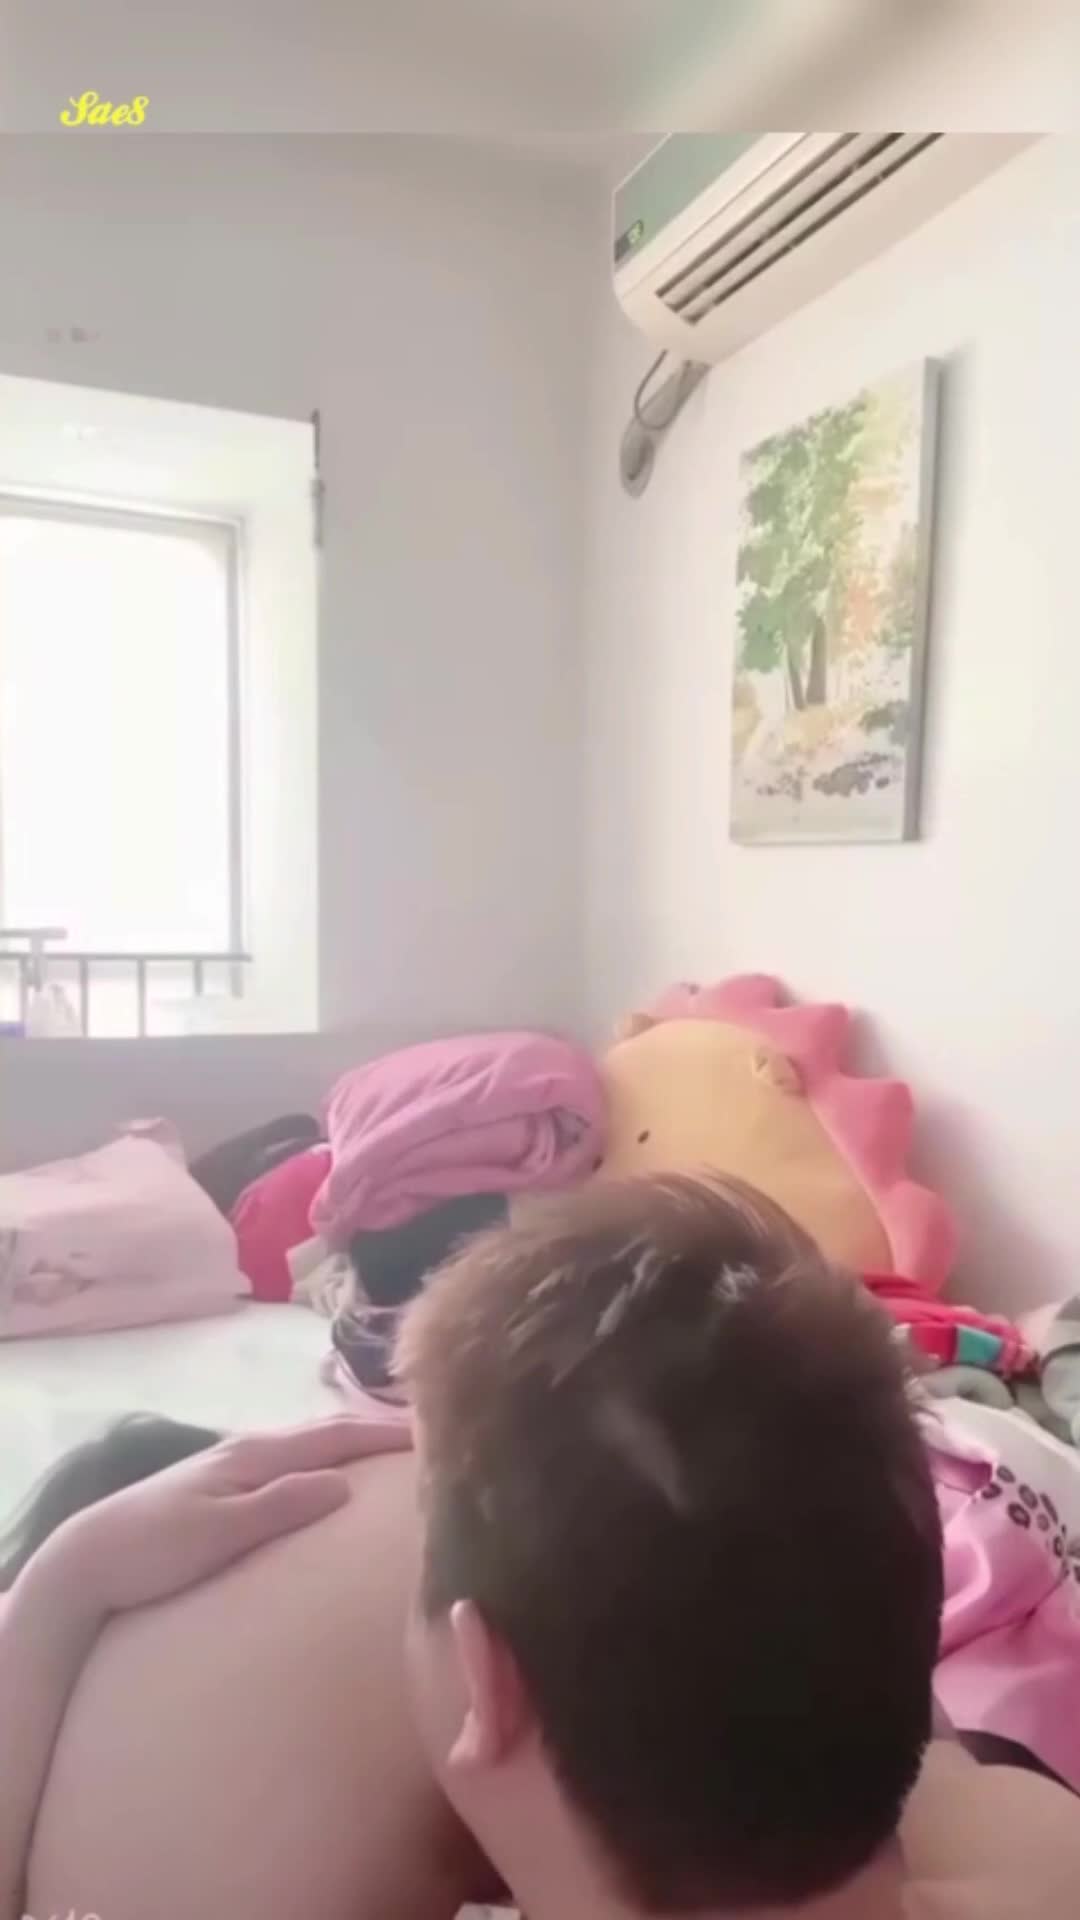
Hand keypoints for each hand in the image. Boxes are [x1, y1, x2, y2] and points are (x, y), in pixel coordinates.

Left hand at [27, 1413, 411, 1618]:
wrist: (88, 1560)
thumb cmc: (154, 1550)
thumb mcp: (220, 1533)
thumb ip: (280, 1507)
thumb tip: (347, 1488)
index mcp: (254, 1454)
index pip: (334, 1435)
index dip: (383, 1432)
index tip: (433, 1429)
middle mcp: (249, 1450)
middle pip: (325, 1432)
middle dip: (375, 1430)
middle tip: (428, 1436)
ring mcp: (235, 1468)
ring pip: (309, 1447)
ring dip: (352, 1445)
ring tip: (392, 1456)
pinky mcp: (225, 1490)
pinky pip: (293, 1466)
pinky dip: (326, 1464)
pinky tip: (334, 1482)